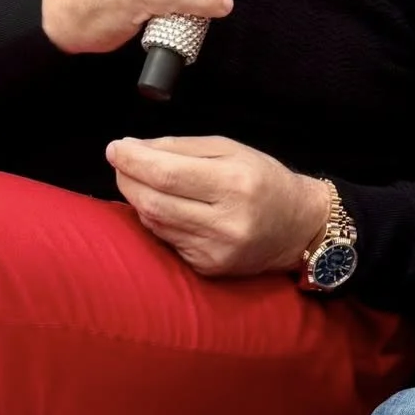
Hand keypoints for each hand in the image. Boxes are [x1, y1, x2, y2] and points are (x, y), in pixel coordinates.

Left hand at [105, 134, 331, 277]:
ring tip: (139, 179)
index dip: (133, 160)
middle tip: (121, 162)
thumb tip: (133, 147)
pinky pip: (167, 239)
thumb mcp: (230, 148)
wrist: (298, 225)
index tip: (116, 147)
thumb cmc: (263, 179)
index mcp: (234, 183)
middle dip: (127, 178)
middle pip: (154, 201)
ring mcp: (216, 250)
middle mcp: (226, 222)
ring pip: (155, 222)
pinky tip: (162, 205)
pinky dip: (156, 219)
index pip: (166, 174)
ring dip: (137, 198)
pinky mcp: (208, 267)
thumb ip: (180, 147)